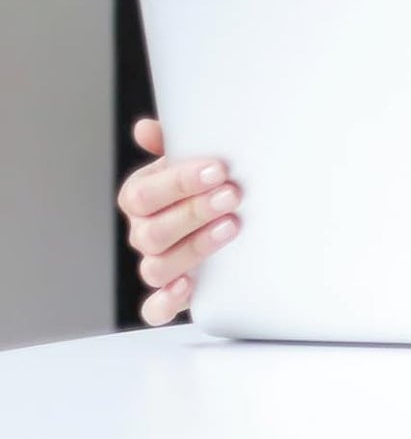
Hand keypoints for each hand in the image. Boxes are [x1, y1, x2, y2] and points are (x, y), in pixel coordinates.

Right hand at [116, 116, 242, 325]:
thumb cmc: (213, 182)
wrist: (240, 217)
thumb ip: (176, 140)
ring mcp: (158, 264)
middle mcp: (144, 232)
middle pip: (151, 231)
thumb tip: (145, 129)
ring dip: (194, 247)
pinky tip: (189, 285)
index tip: (218, 169)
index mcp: (142, 198)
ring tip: (232, 226)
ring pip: (156, 267)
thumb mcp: (200, 157)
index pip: (141, 194)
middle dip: (194, 211)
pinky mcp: (172, 296)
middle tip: (233, 195)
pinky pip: (155, 309)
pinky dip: (166, 301)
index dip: (177, 182)